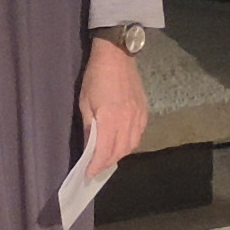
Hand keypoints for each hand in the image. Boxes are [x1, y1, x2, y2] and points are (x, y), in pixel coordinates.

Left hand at [77, 36, 148, 172]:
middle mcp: (128, 121)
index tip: (89, 174)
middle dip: (108, 162)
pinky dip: (130, 143)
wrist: (117, 55)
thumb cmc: (96, 77)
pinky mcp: (144, 110)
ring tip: (108, 156)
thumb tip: (90, 146)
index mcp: (111, 119)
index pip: (105, 151)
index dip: (96, 165)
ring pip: (132, 145)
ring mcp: (139, 116)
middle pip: (120, 151)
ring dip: (120, 154)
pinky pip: (139, 134)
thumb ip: (90, 126)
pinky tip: (122, 142)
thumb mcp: (85, 102)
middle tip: (97, 167)